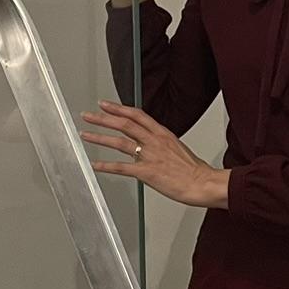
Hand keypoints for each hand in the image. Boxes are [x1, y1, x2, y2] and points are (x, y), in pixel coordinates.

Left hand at [80, 101, 226, 208]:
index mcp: (163, 134)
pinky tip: (96, 165)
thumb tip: (151, 146)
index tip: (106, 105)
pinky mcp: (146, 172)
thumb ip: (162, 145)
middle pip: (124, 124)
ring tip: (86, 135)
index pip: (137, 115)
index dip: (119, 108)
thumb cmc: (194, 170)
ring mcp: (149, 156)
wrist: (203, 183)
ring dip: (99, 137)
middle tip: (88, 115)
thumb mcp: (178, 149)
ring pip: (119, 142)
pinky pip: (121, 167)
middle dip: (103, 118)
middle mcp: (154, 141)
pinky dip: (106, 165)